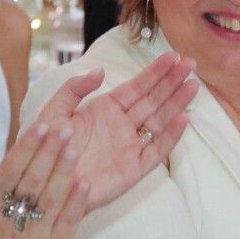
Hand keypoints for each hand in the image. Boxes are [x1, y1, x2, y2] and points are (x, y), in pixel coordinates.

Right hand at [0, 124, 89, 238]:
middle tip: (64, 128)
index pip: (10, 170)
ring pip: (51, 199)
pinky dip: (76, 202)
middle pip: (32, 181)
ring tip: (74, 148)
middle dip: (49, 152)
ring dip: (63, 172)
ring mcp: (34, 237)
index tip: (41, 125)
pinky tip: (85, 182)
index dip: (26, 147)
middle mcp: (10, 220)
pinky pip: (67, 222)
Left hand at [27, 52, 198, 209]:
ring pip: (160, 121)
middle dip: (172, 82)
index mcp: (106, 109)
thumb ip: (74, 88)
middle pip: (154, 100)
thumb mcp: (54, 111)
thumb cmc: (48, 148)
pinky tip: (183, 120)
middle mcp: (122, 125)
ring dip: (177, 104)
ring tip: (193, 86)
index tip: (174, 56)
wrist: (46, 181)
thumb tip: (100, 71)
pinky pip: (156, 151)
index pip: (137, 87)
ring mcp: (130, 146)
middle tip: (191, 64)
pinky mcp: (133, 169)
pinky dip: (170, 137)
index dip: (156, 72)